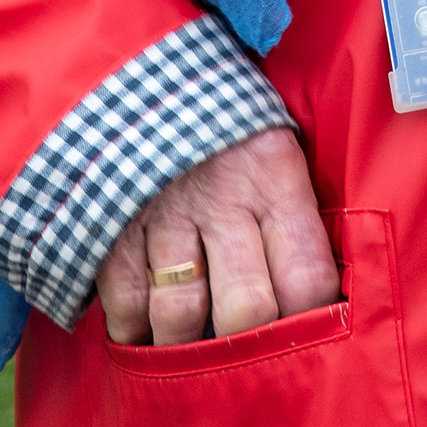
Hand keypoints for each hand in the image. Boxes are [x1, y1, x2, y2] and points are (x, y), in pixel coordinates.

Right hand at [96, 126, 338, 347]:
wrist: (142, 70)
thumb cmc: (227, 126)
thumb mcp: (275, 149)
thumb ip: (294, 214)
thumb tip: (314, 297)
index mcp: (275, 178)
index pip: (308, 278)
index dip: (312, 323)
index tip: (306, 338)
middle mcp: (222, 200)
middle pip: (246, 309)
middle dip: (247, 346)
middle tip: (245, 355)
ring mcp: (163, 214)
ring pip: (180, 316)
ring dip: (186, 347)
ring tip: (193, 350)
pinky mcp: (112, 226)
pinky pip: (125, 307)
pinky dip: (134, 332)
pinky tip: (147, 330)